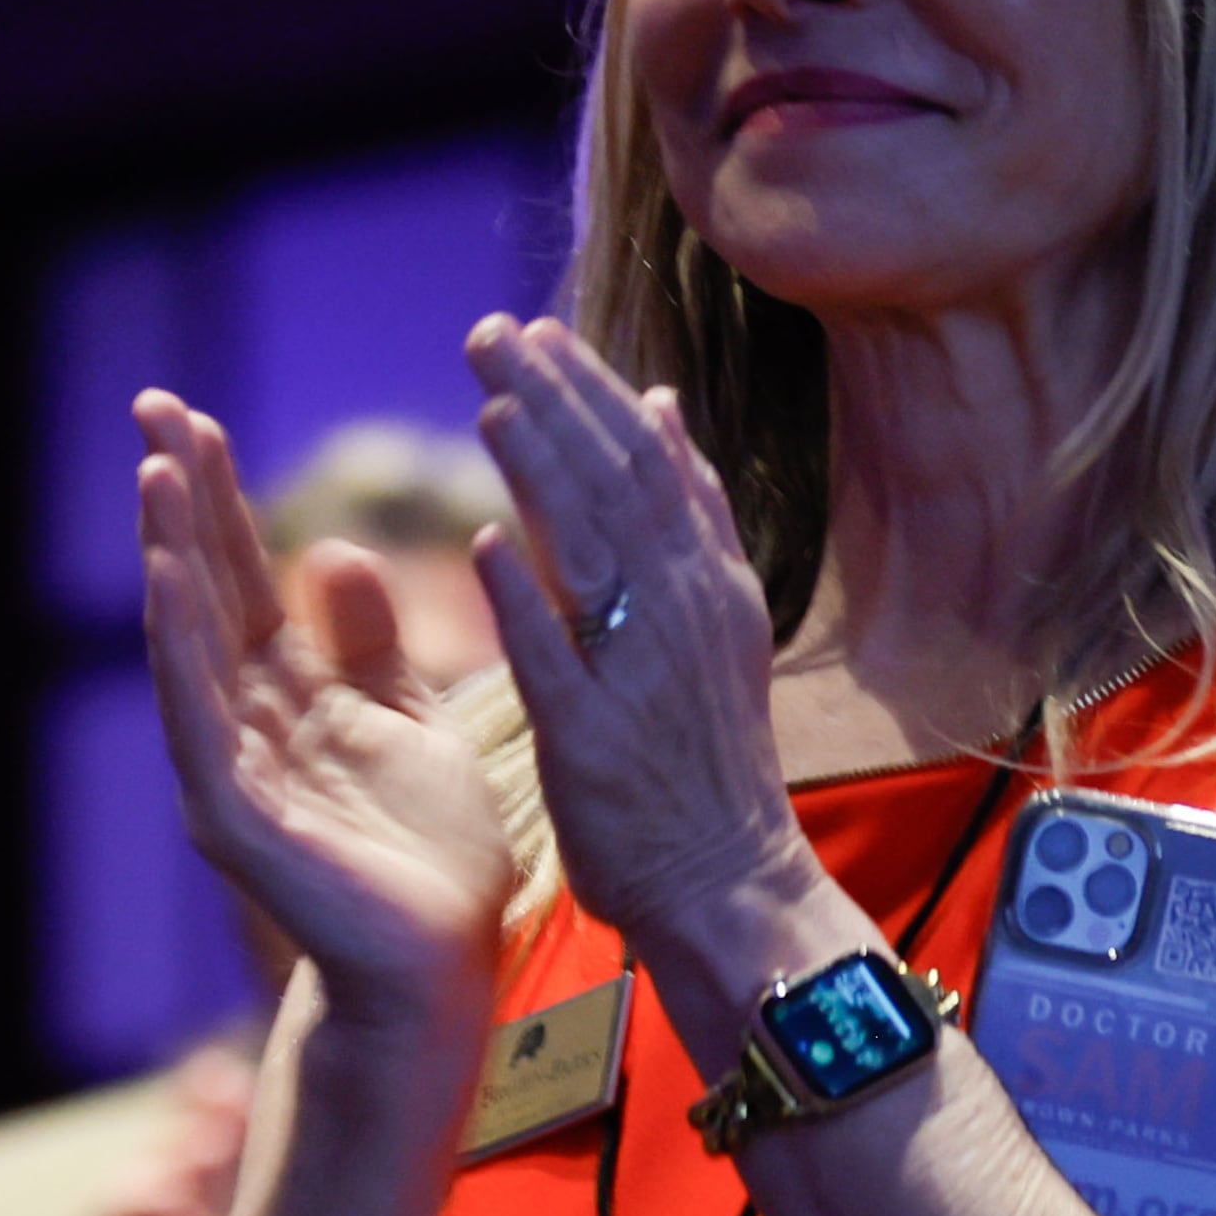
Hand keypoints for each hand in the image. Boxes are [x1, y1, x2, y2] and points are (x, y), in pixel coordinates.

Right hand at [135, 391, 516, 1043]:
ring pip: (188, 644)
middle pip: (203, 589)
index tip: (194, 417)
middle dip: (177, 500)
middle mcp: (246, 723)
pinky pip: (198, 720)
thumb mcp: (413, 722)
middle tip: (152, 406)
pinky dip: (181, 651)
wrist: (444, 971)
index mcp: (291, 697)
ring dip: (168, 556)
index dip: (216, 499)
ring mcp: (232, 769)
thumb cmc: (432, 859)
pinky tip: (171, 583)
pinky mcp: (235, 818)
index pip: (241, 576)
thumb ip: (372, 645)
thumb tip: (333, 549)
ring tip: (153, 470)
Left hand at [462, 317, 812, 950]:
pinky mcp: (596, 738)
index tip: (537, 331)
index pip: (649, 459)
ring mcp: (643, 672)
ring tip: (489, 399)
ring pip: (591, 550)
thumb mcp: (718, 617)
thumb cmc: (705, 756)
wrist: (732, 884)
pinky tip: (482, 543)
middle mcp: (685, 611)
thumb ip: (688, 515)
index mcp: (710, 579)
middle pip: (616, 484)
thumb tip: (662, 404)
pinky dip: (524, 597)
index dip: (590, 390)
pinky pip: (557, 657)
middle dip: (553, 400)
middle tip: (489, 332)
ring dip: (540, 469)